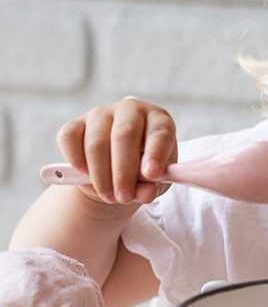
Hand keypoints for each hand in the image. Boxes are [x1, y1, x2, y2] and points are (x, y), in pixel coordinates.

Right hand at [55, 98, 177, 206]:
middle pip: (124, 135)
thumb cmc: (142, 169)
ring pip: (96, 143)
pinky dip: (76, 161)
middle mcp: (130, 110)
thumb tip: (146, 193)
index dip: (156, 152)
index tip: (151, 174)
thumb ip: (152, 186)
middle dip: (123, 172)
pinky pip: (69, 139)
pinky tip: (85, 175)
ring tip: (109, 196)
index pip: (159, 132)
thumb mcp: (154, 181)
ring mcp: (101, 113)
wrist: (116, 170)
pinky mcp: (76, 123)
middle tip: (124, 197)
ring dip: (101, 176)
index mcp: (158, 120)